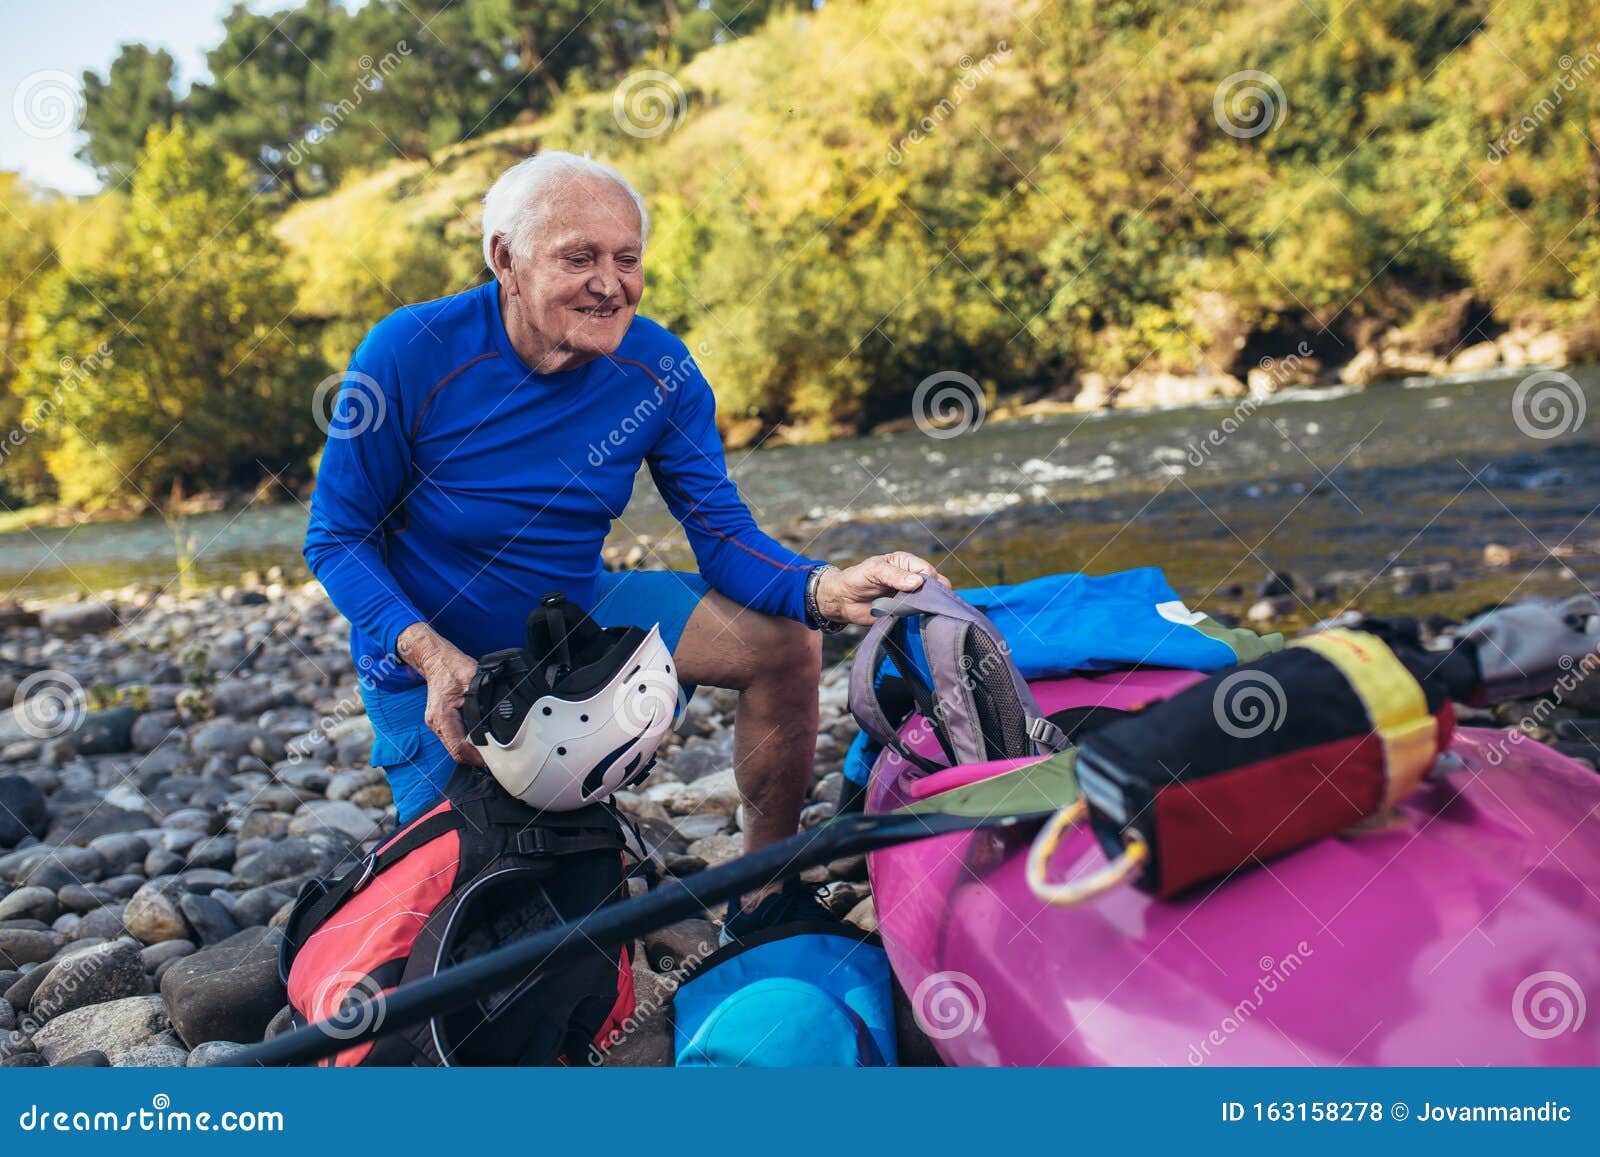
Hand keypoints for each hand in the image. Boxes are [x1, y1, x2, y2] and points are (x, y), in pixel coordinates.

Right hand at [398, 622, 485, 766]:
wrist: (436, 660)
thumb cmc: (451, 667)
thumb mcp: (472, 678)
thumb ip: (482, 697)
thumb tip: (497, 714)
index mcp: (442, 715)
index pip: (458, 748)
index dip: (476, 757)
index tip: (492, 759)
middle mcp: (436, 723)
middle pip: (455, 752)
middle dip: (474, 758)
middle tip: (494, 759)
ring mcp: (435, 723)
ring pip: (453, 747)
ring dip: (469, 752)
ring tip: (489, 752)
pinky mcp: (438, 722)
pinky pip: (451, 739)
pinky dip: (464, 743)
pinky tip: (478, 741)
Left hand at [816, 551, 951, 625]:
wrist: (843, 601)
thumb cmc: (857, 579)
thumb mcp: (874, 571)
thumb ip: (895, 576)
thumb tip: (919, 582)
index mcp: (907, 563)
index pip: (928, 571)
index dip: (929, 581)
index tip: (920, 591)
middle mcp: (912, 579)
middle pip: (934, 587)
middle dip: (933, 595)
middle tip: (925, 604)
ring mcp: (910, 596)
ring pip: (929, 602)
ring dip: (927, 608)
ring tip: (922, 613)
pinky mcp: (906, 612)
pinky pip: (919, 615)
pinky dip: (920, 618)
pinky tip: (920, 621)